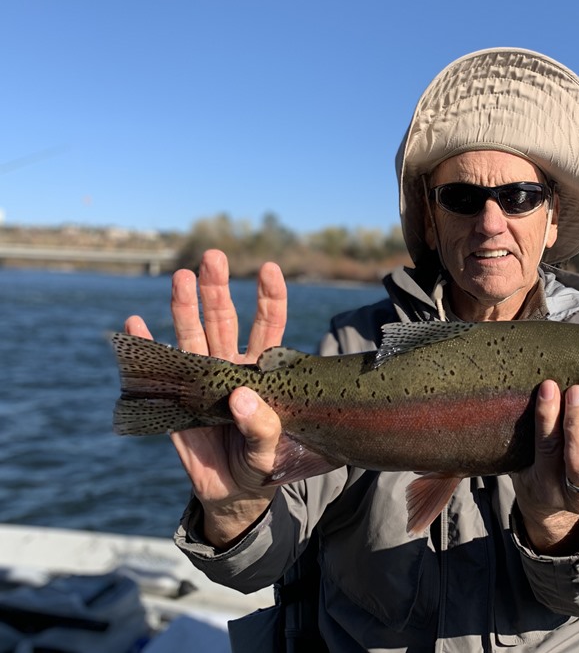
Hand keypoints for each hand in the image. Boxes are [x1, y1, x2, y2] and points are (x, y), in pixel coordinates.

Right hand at [124, 249, 287, 546]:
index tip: (268, 268)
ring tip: (180, 277)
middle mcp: (230, 367)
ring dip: (184, 306)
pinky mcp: (173, 400)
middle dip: (217, 288)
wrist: (232, 493)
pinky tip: (136, 323)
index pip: (269, 327)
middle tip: (212, 257)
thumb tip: (241, 396)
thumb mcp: (270, 452)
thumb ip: (262, 426)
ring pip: (191, 335)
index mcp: (262, 373)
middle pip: (224, 319)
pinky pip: (157, 369)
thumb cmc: (261, 466)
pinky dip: (145, 347)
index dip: (269, 297)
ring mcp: (200, 380)